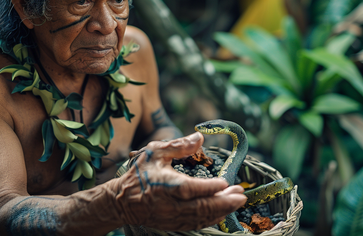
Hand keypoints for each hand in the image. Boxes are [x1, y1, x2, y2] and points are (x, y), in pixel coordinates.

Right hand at [113, 132, 246, 230]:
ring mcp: (172, 217)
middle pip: (201, 207)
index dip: (211, 188)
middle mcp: (170, 204)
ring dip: (221, 211)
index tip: (226, 183)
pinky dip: (211, 219)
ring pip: (201, 218)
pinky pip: (195, 224)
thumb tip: (200, 137)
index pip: (192, 189)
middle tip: (241, 195)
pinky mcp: (173, 224)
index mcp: (166, 185)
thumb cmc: (139, 174)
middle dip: (224, 202)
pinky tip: (222, 212)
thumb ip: (179, 146)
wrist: (121, 201)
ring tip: (237, 202)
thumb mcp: (155, 152)